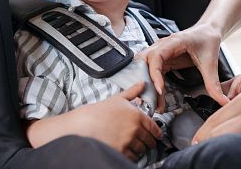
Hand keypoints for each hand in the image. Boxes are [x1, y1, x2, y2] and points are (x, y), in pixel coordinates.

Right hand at [46, 82, 161, 160]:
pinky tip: (126, 151)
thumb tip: (143, 83)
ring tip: (133, 146)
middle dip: (148, 143)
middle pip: (149, 141)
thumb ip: (132, 92)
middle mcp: (134, 129)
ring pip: (141, 150)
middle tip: (146, 143)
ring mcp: (128, 141)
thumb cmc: (100, 111)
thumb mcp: (118, 99)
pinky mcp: (121, 152)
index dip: (156, 133)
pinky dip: (132, 156)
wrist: (84, 124)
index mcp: (136, 115)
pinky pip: (133, 157)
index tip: (156, 136)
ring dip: (139, 149)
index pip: (153, 128)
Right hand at [137, 23, 228, 109]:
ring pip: (144, 66)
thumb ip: (213, 83)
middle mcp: (163, 45)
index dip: (154, 73)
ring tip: (154, 101)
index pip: (156, 56)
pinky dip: (153, 84)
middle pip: (144, 61)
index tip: (159, 88)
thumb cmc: (207, 39)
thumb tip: (222, 101)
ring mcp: (161, 52)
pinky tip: (159, 97)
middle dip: (144, 79)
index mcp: (174, 42)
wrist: (207, 32)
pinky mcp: (163, 59)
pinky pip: (153, 72)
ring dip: (147, 83)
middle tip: (151, 97)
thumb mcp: (211, 63)